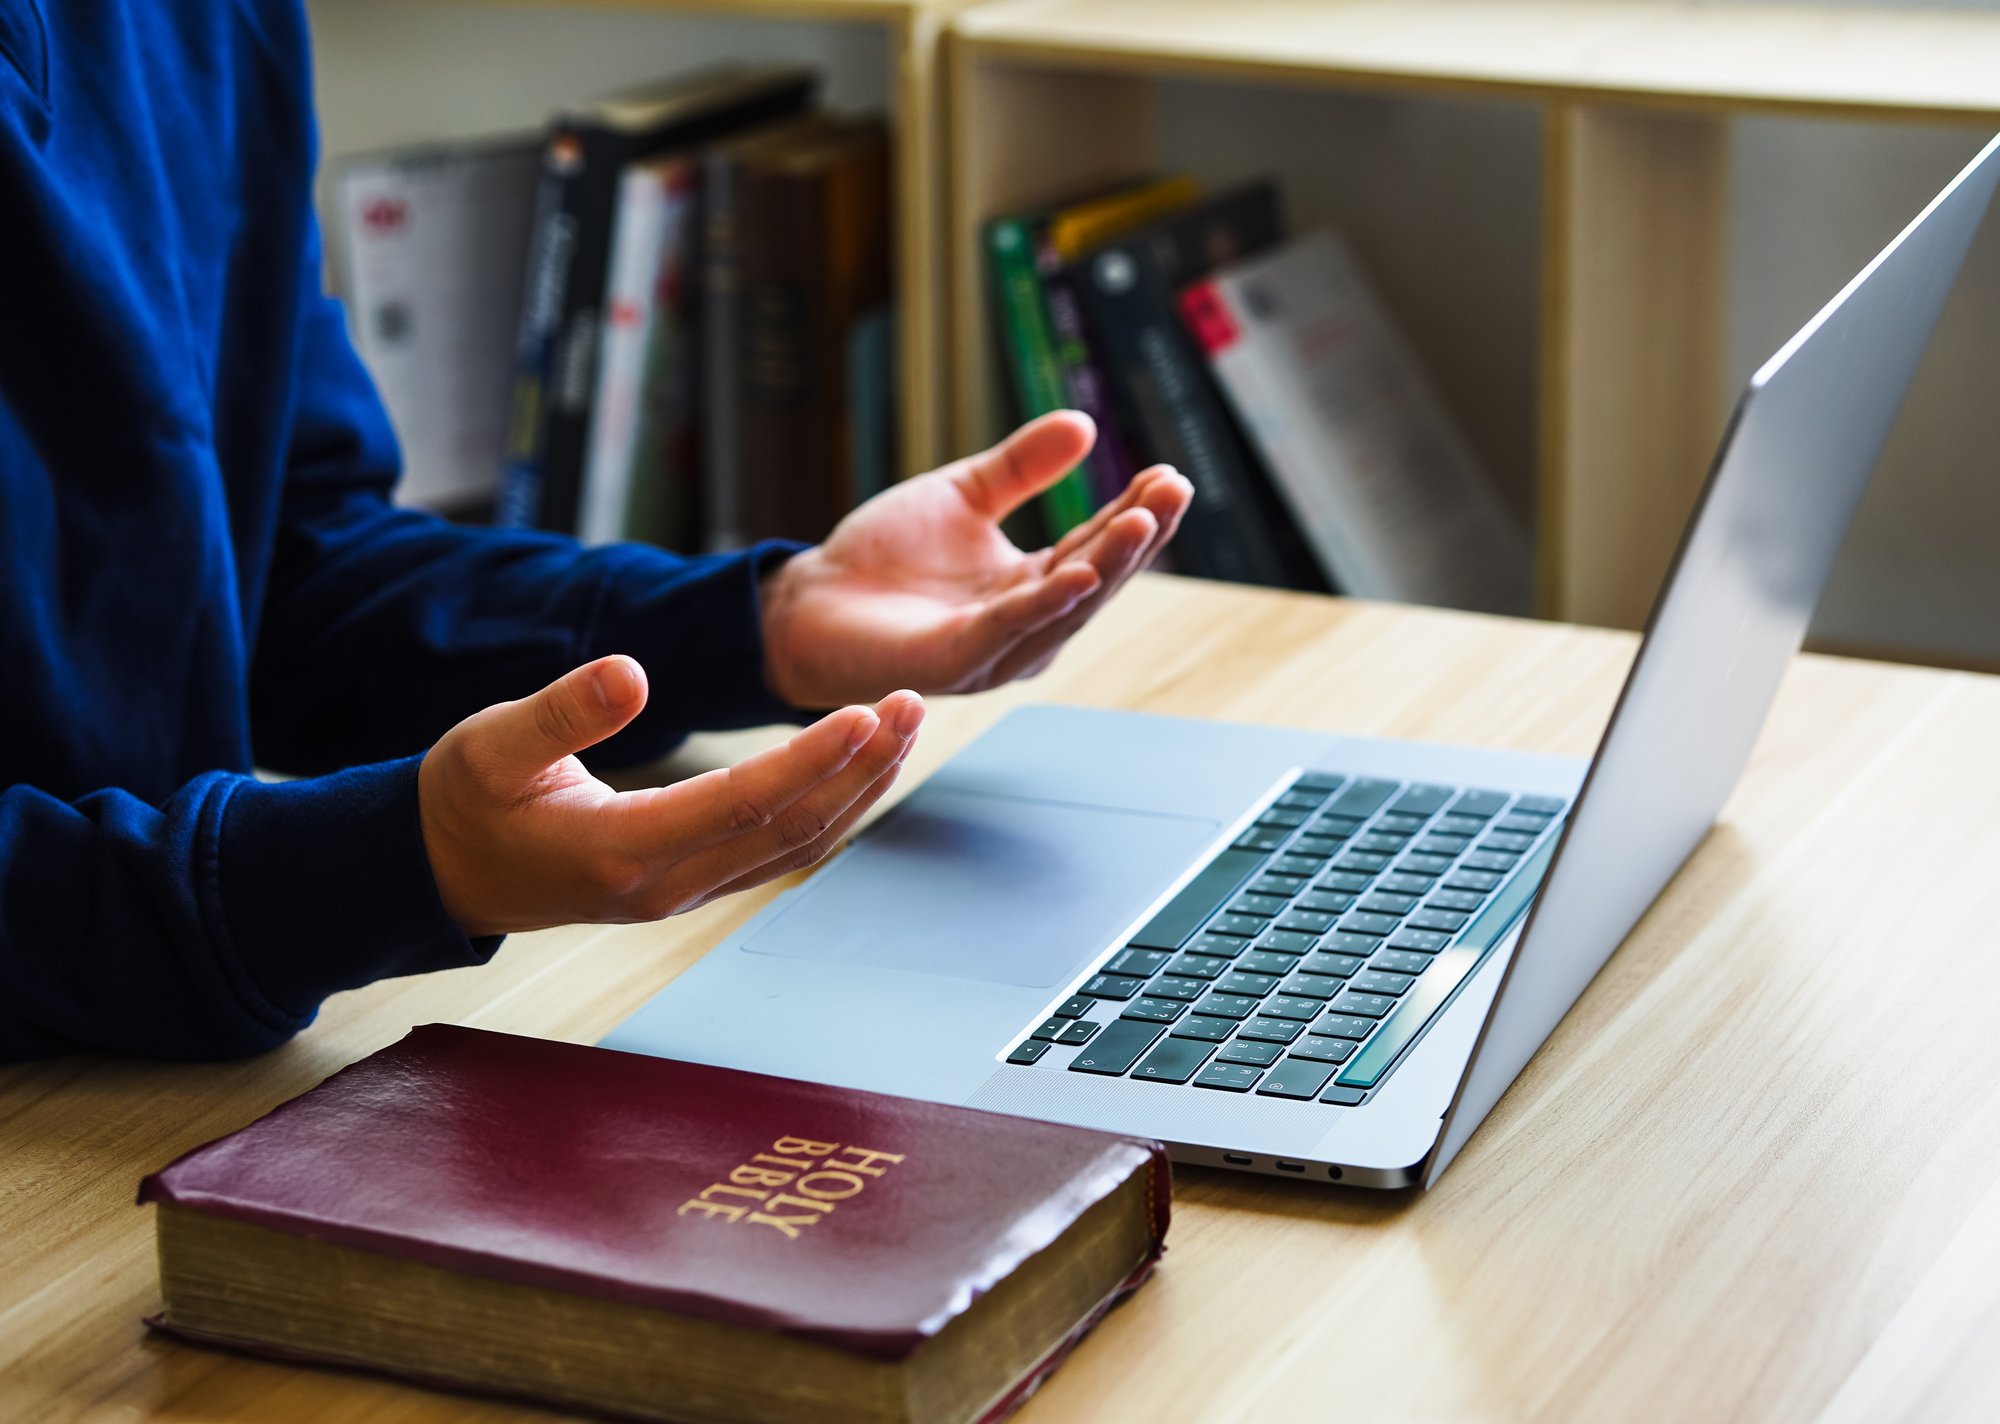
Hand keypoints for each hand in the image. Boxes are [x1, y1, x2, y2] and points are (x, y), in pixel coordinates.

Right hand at [419, 655, 922, 936]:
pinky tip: (862, 765)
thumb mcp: (491, 744)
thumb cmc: (466, 801)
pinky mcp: (693, 884)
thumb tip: (631, 670)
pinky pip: (780, 850)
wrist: (443, 870)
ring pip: (796, 846)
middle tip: (912, 705)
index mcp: (619, 852)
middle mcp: (666, 886)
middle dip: (860, 769)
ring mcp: (683, 893)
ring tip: (904, 724)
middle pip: (790, 829)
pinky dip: (831, 806)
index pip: (738, 803)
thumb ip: (561, 711)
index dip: (807, 761)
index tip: (863, 714)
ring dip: (858, 788)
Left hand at [759, 411, 1191, 707]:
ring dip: (1108, 566)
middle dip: (1140, 536)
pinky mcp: (953, 661)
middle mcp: (1027, 626)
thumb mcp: (965, 496)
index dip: (1136, 513)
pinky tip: (1077, 572)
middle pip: (1098, 578)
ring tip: (1143, 520)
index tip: (1170, 474)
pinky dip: (1045, 603)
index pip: (1098, 546)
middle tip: (1175, 488)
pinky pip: (1007, 630)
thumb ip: (1021, 467)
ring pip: (1066, 608)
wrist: (809, 602)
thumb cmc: (885, 560)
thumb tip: (1083, 424)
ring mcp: (995, 650)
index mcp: (1034, 587)